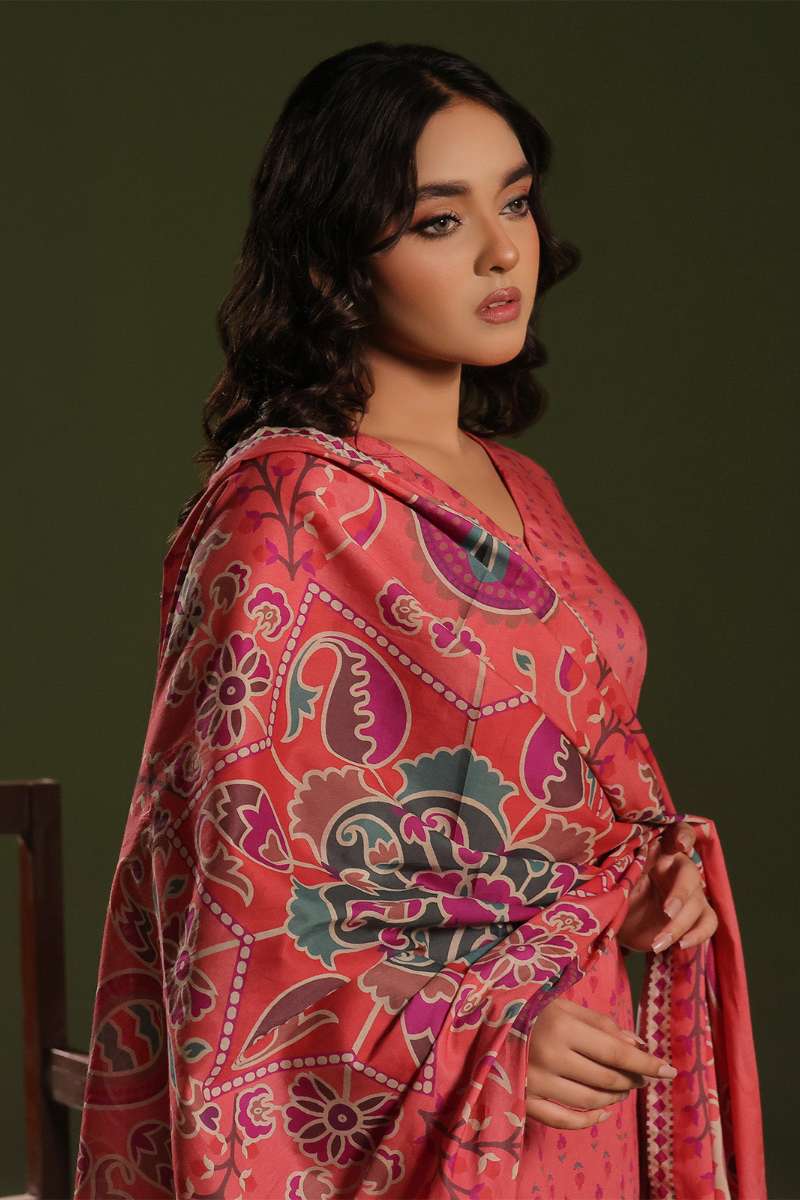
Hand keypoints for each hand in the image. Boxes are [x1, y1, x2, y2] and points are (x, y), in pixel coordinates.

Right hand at [526, 997, 677, 1128]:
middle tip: (641, 1076)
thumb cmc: (528, 1005)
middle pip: (606, 1079)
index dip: (646, 1064)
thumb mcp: (564, 1003)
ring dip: (614, 1097)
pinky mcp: (523, 1099)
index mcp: (562, 1026)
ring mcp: (535, 1081)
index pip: (617, 1054)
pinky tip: (602, 1111)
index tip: (669, 1070)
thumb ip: (601, 1024)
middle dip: (632, 1080)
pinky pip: (563, 1120)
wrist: (480, 1017)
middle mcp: (550, 1056)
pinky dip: (588, 1120)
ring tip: (621, 1088)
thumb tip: (639, 1046)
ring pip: (590, 1101)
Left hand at [617, 820, 717, 953]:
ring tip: (659, 942)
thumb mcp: (618, 877)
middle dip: (681, 894)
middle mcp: (677, 868)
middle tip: (667, 912)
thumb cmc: (616, 891)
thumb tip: (639, 853)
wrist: (614, 921)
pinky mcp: (694, 916)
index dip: (683, 836)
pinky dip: (696, 936)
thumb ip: (630, 865)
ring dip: (681, 924)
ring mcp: (689, 893)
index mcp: (658, 852)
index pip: (677, 834)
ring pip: (699, 904)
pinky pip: (708, 923)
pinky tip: (678, 946)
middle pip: (690, 874)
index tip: (681, 845)